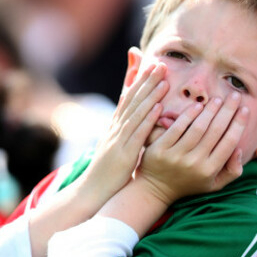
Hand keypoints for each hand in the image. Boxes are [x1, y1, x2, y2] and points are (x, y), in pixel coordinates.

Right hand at [27, 63, 166, 256]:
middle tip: (161, 62)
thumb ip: (129, 133)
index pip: (127, 98)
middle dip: (146, 80)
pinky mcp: (123, 154)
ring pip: (136, 112)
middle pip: (132, 99)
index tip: (152, 64)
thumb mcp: (119, 148)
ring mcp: (118, 140)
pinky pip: (137, 134)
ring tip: (163, 77)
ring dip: (150, 93)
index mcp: (115, 127)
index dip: (139, 80)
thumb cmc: (109, 174)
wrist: (92, 193)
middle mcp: (115, 129)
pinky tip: (159, 107)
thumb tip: (140, 122)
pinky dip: (148, 119)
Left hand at [137, 91, 248, 204]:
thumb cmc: (189, 183)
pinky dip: (188, 115)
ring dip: (210, 110)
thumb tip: (239, 149)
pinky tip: (197, 105)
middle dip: (227, 111)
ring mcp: (176, 156)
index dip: (239, 124)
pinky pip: (177, 128)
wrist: (156, 189)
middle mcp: (195, 163)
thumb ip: (232, 171)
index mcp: (210, 170)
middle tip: (235, 95)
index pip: (229, 143)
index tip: (245, 109)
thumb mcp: (214, 184)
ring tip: (218, 99)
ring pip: (198, 128)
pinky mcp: (160, 150)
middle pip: (215, 131)